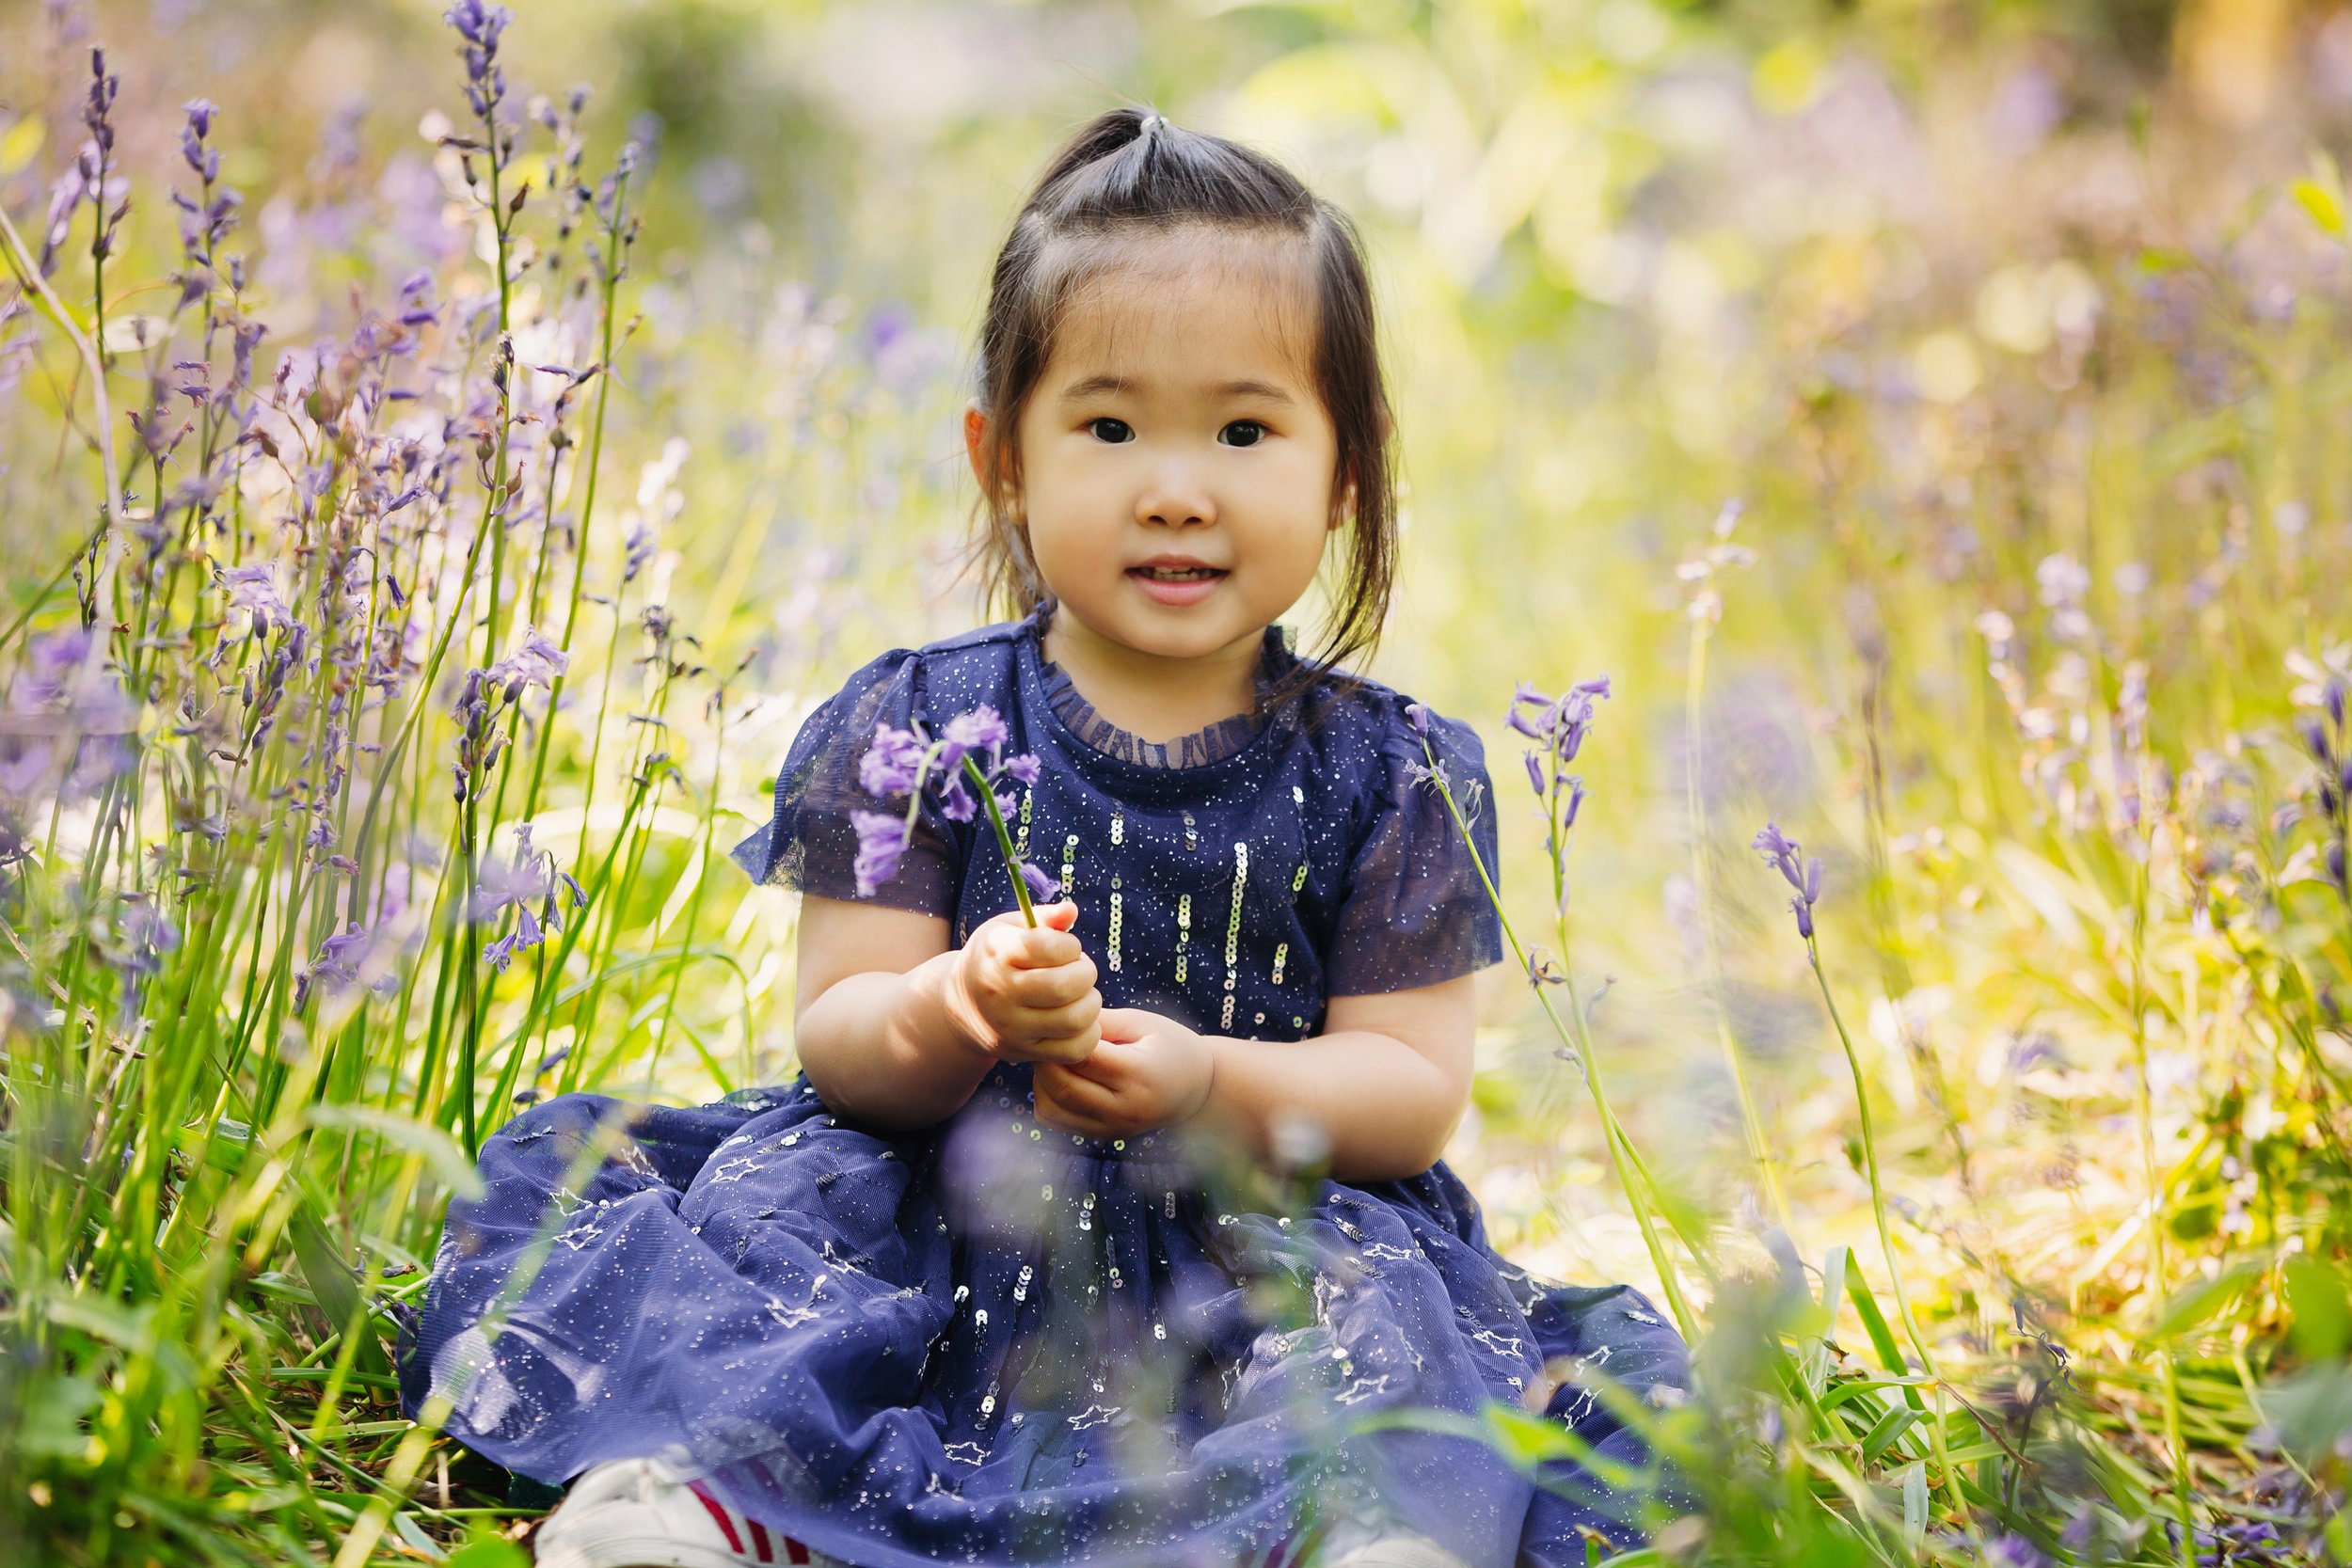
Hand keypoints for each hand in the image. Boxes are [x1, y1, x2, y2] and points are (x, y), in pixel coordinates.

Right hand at [945, 900, 1099, 1064]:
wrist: (964, 1005)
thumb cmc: (997, 958)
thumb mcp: (1010, 929)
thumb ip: (1043, 918)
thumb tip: (1071, 910)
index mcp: (997, 955)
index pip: (1047, 948)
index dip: (1070, 945)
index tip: (1068, 948)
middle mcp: (1001, 994)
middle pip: (1064, 987)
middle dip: (1085, 973)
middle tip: (1080, 971)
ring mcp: (1012, 1028)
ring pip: (1075, 1020)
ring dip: (1091, 1003)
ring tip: (1080, 995)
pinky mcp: (1025, 1053)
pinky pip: (1075, 1050)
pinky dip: (1088, 1033)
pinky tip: (1078, 1019)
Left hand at [1032, 1007, 1214, 1139]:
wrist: (1196, 1089)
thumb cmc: (1169, 1046)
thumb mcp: (1143, 1023)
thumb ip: (1102, 1021)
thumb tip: (1059, 1017)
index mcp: (1138, 1074)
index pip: (1083, 1059)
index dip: (1061, 1039)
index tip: (1055, 1022)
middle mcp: (1124, 1108)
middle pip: (1063, 1087)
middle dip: (1045, 1061)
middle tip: (1044, 1038)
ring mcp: (1112, 1127)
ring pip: (1052, 1110)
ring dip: (1042, 1082)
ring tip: (1054, 1059)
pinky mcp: (1102, 1136)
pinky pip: (1057, 1122)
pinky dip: (1048, 1099)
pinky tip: (1062, 1078)